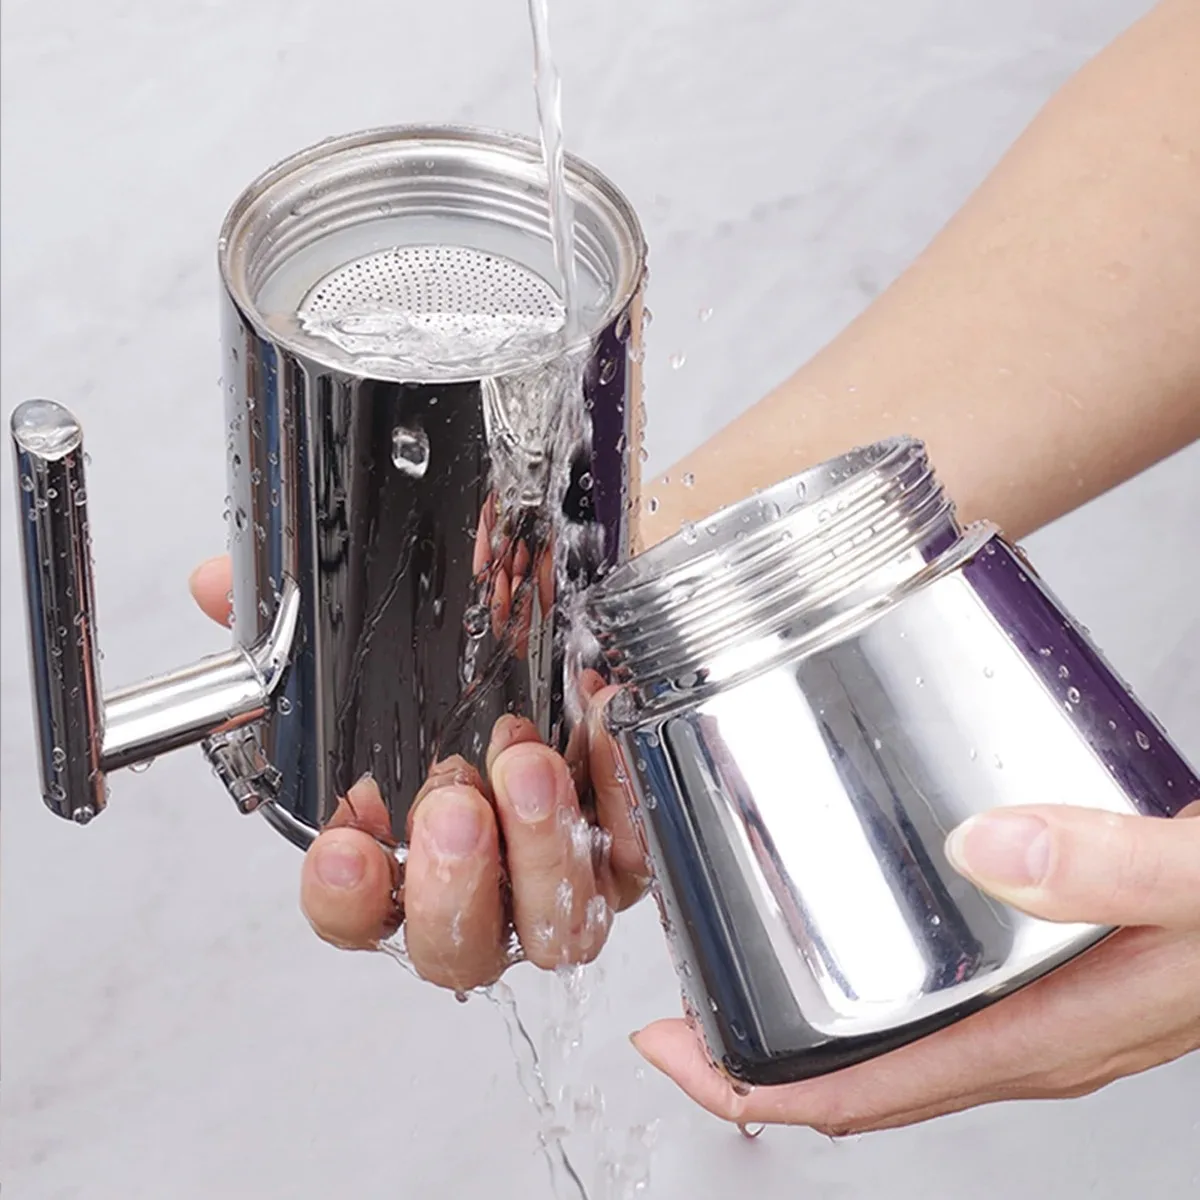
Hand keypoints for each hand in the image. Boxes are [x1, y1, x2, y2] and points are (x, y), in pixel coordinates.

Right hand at [188, 556, 647, 990]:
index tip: (343, 848)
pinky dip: (617, 793)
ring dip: (537, 848)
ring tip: (526, 762)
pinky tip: (598, 724)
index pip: (360, 914)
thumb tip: (218, 585)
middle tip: (451, 803)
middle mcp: (488, 884)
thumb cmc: (482, 658)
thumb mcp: (391, 632)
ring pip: (554, 928)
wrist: (586, 629)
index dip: (346, 899)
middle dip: (452, 885)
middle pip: (460, 950)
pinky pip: (636, 849)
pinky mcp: (633, 845)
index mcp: (410, 854)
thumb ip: (303, 621)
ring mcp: (564, 875)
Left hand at [632, 801, 1199, 1133]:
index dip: (750, 1089)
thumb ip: (1112, 869)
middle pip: (864, 1080)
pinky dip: (877, 979)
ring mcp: (1049, 1010)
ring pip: (901, 1042)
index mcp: (1046, 1036)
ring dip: (811, 1020)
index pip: (864, 1096)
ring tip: (740, 962)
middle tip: (678, 1004)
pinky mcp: (1065, 970)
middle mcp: (1036, 1038)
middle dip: (758, 1058)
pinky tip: (861, 920)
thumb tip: (988, 848)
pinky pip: (946, 997)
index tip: (670, 1047)